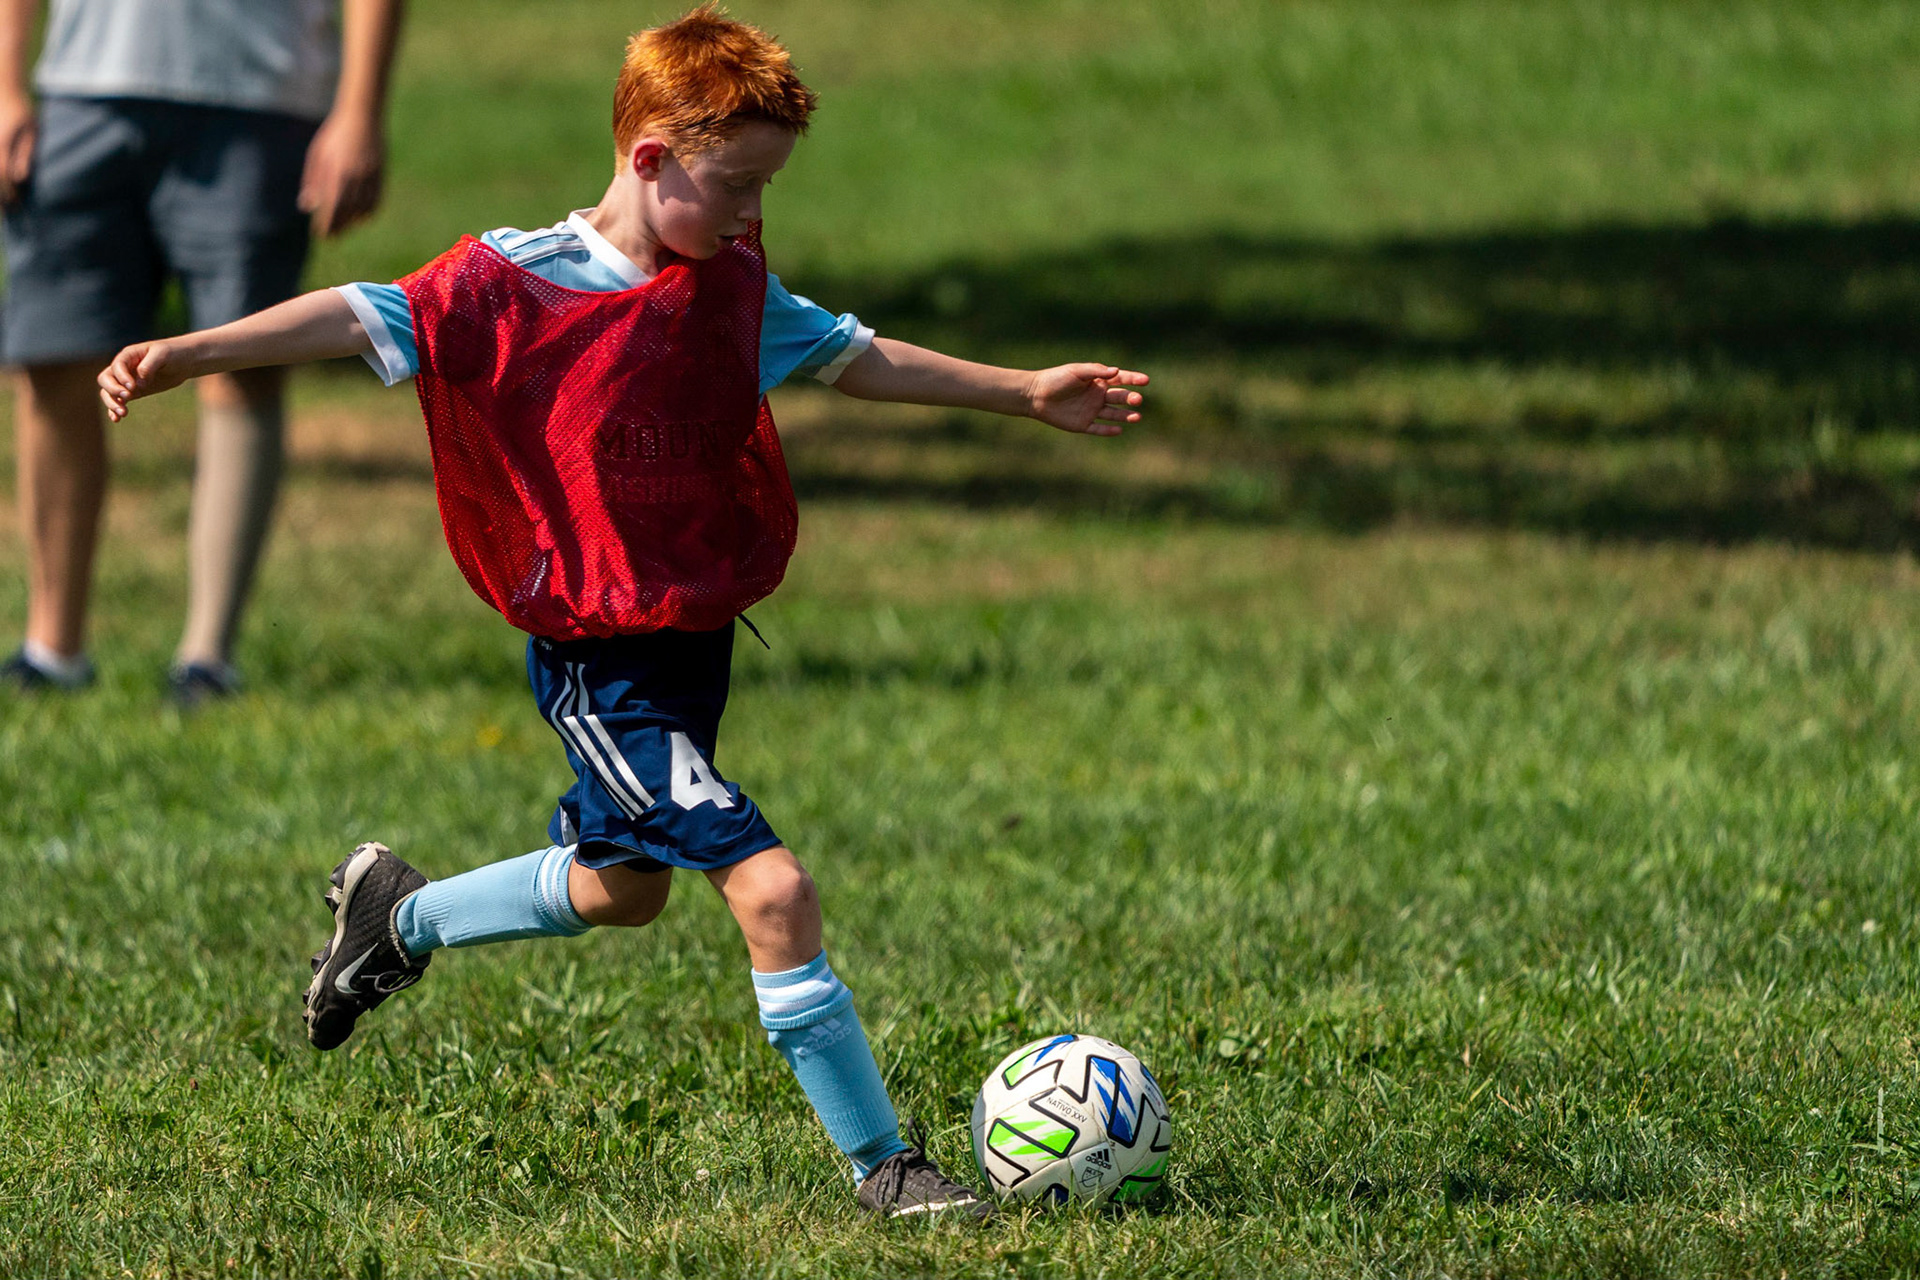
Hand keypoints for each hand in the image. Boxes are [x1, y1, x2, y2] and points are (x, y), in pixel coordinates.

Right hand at [0, 92, 34, 206]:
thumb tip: (20, 178)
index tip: (16, 204)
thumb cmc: (21, 108)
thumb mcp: (31, 130)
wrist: (3, 86)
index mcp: (1, 143)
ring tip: (2, 203)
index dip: (9, 193)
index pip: (2, 175)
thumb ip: (25, 154)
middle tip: (8, 210)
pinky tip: (2, 180)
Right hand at [98, 342, 190, 420]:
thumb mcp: (163, 354)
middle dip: (112, 390)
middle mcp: (124, 368)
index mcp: (129, 355)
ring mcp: (127, 381)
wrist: (185, 361)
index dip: (122, 377)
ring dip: (112, 403)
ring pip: (109, 392)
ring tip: (123, 413)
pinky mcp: (134, 392)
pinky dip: (115, 409)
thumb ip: (149, 366)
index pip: (117, 367)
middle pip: (106, 379)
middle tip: (128, 397)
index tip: (133, 387)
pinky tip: (117, 419)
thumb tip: (139, 383)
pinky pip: (120, 401)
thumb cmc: (174, 353)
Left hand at [298, 109, 383, 237]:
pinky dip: (368, 213)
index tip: (321, 234)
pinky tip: (360, 216)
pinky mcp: (380, 176)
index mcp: (337, 174)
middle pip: (347, 213)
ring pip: (363, 210)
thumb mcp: (317, 156)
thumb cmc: (334, 135)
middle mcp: (355, 179)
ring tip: (344, 226)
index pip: (331, 209)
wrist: (362, 116)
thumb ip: (312, 182)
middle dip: (339, 227)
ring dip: (353, 222)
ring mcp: (370, 178)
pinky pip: (375, 202)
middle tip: (331, 236)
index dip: (327, 225)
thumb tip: (307, 206)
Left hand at [1024, 363, 1148, 436]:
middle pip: (1119, 398)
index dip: (1134, 379)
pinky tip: (1119, 429)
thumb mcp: (1076, 371)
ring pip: (1113, 414)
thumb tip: (1117, 371)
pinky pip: (1099, 429)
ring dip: (1125, 416)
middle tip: (1137, 400)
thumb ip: (1096, 371)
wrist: (1035, 395)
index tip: (1146, 380)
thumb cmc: (1056, 379)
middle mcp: (1097, 396)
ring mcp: (1091, 411)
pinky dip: (1108, 430)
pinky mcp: (1083, 424)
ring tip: (1137, 417)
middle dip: (1130, 398)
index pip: (1121, 380)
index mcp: (1098, 381)